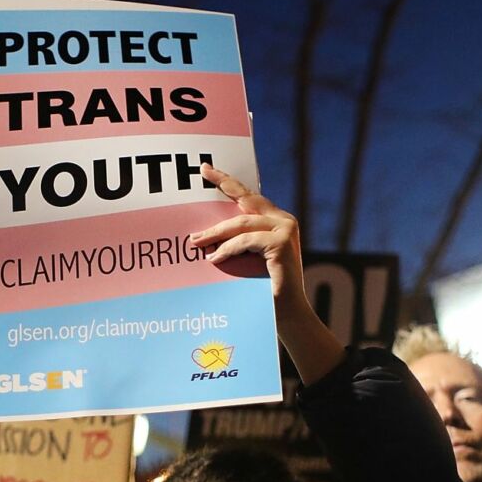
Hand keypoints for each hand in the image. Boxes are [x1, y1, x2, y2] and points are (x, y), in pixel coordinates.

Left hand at [188, 164, 305, 315]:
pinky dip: (228, 249)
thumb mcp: (246, 259)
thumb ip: (235, 242)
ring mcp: (285, 230)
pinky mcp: (281, 243)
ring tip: (196, 242)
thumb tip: (201, 235)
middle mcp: (283, 220)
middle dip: (220, 188)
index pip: (249, 196)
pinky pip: (246, 241)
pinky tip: (215, 258)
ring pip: (241, 223)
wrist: (287, 313)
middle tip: (195, 186)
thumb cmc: (263, 289)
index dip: (227, 181)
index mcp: (276, 221)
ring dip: (215, 233)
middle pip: (245, 201)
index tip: (206, 169)